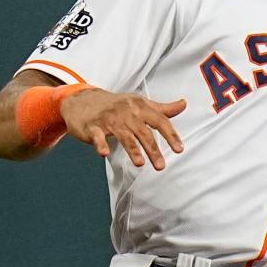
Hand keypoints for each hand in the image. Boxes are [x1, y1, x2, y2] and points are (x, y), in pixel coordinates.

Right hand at [60, 88, 186, 169]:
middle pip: (144, 132)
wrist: (83, 100)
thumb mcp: (141, 103)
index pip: (159, 121)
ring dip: (133, 150)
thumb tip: (183, 104)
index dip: (171, 135)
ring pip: (124, 136)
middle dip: (153, 149)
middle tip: (161, 166)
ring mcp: (109, 120)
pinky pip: (98, 137)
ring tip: (141, 164)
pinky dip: (100, 144)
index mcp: (140, 107)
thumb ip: (162, 108)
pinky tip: (104, 153)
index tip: (179, 149)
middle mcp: (126, 113)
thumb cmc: (117, 104)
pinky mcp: (93, 128)